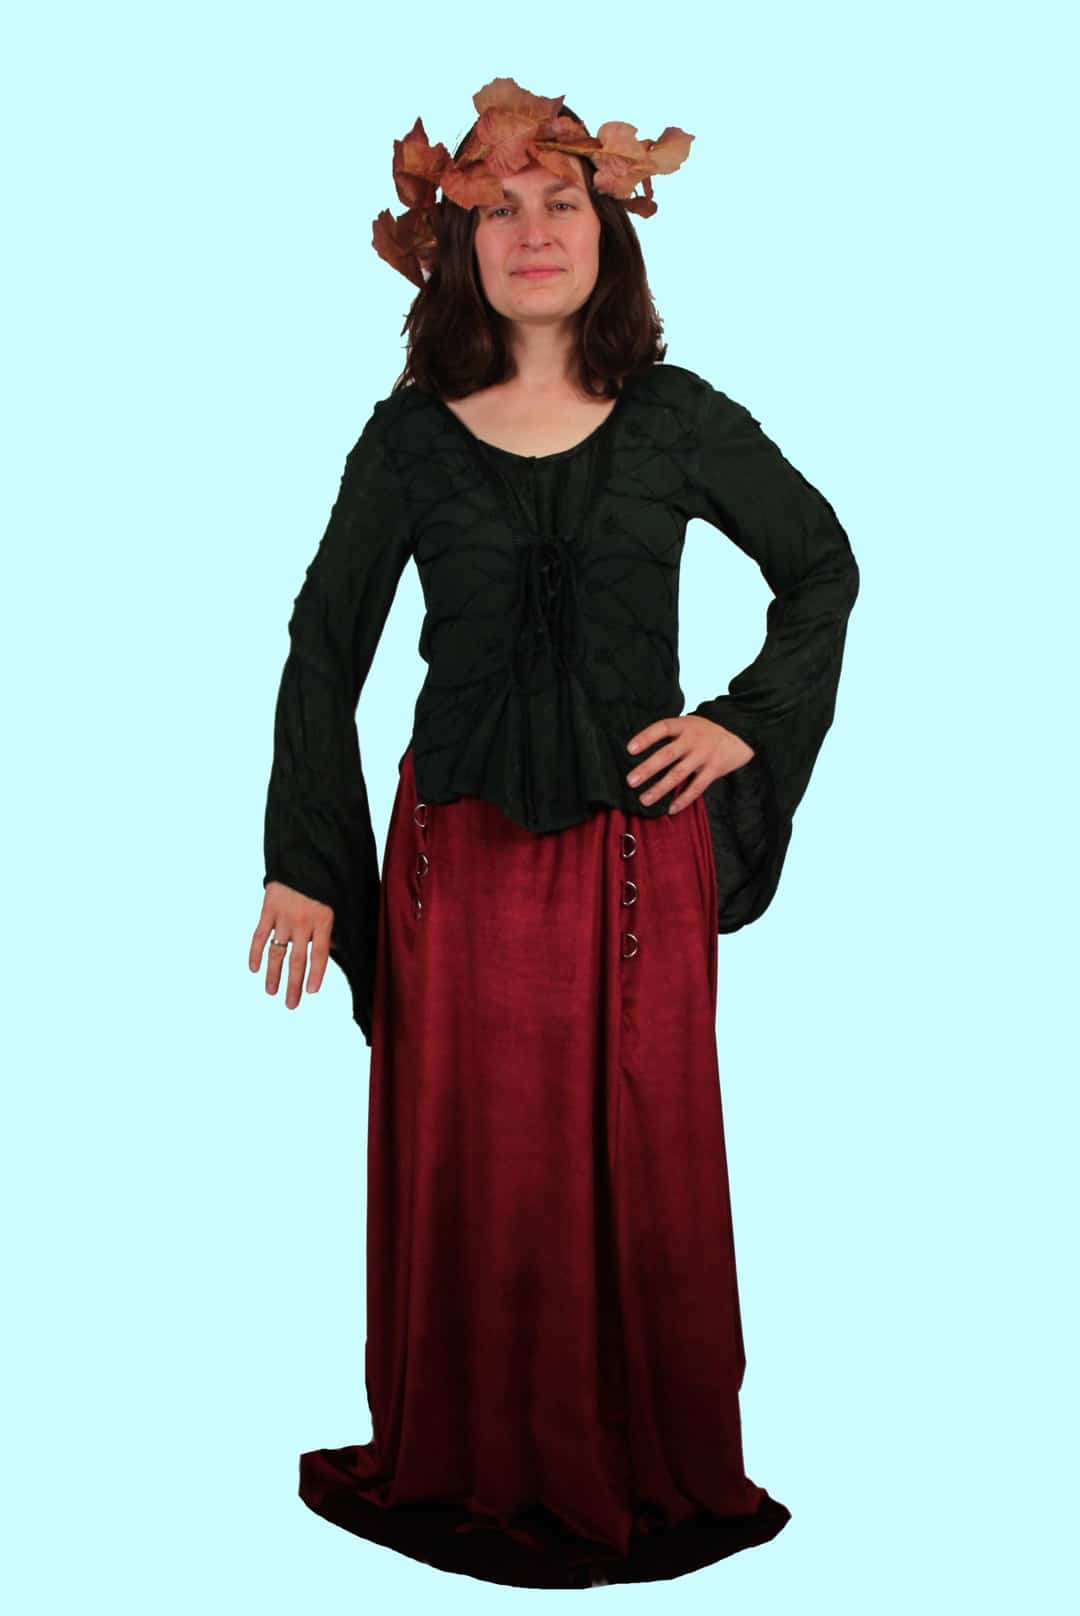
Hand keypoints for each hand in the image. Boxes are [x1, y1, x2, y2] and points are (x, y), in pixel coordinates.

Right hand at [249, 881, 333, 1009]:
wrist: (303, 853)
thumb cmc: (323, 879)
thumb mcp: (336, 900)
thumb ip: (333, 926)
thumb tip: (335, 949)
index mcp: (323, 919)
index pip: (320, 954)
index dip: (316, 975)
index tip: (311, 991)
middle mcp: (302, 922)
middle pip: (298, 960)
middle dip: (293, 985)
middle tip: (291, 1005)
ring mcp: (283, 916)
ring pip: (277, 952)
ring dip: (273, 975)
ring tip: (271, 992)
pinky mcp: (268, 909)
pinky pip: (259, 935)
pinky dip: (255, 953)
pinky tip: (254, 968)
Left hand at [625, 714, 755, 814]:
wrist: (739, 732)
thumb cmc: (705, 731)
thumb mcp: (688, 724)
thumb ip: (670, 735)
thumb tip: (640, 750)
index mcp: (684, 726)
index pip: (662, 728)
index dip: (645, 738)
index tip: (630, 749)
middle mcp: (693, 740)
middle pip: (667, 754)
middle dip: (648, 769)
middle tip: (631, 781)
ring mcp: (704, 755)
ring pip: (679, 774)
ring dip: (660, 788)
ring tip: (644, 799)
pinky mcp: (714, 769)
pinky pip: (697, 787)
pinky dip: (684, 799)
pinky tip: (671, 809)